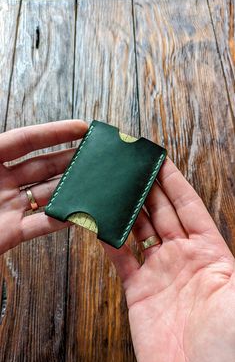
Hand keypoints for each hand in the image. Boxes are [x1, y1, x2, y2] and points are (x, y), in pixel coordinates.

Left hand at [0, 119, 87, 254]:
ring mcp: (7, 207)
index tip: (82, 128)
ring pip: (46, 195)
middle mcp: (1, 181)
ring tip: (95, 183)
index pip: (26, 140)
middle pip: (42, 166)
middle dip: (70, 159)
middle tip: (97, 156)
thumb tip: (13, 137)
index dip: (54, 133)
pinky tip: (79, 214)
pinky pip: (41, 226)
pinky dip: (61, 221)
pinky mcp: (10, 234)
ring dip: (70, 189)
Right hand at [102, 157, 234, 361]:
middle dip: (147, 188)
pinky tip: (102, 224)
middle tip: (130, 167)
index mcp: (211, 254)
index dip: (174, 183)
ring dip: (127, 209)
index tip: (160, 160)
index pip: (189, 207)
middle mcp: (183, 259)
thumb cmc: (231, 351)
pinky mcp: (138, 293)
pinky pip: (121, 259)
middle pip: (161, 213)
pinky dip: (110, 241)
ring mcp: (159, 274)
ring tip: (113, 188)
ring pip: (138, 231)